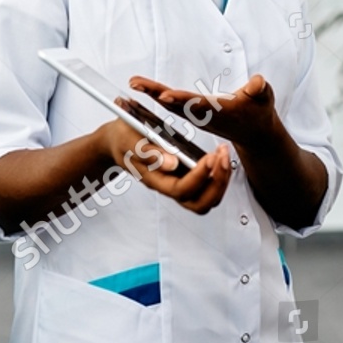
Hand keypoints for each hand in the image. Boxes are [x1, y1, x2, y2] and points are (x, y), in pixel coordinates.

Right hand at [98, 117, 232, 214]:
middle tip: (222, 156)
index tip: (209, 157)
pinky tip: (218, 155)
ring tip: (223, 154)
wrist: (119, 140)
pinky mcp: (185, 176)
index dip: (198, 177)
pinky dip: (218, 174)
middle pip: (199, 203)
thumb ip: (149, 153)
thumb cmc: (124, 139)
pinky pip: (207, 187)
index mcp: (154, 180)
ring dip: (221, 179)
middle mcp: (169, 186)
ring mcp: (179, 183)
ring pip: (207, 198)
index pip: (181, 190)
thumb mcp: (131, 140)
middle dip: (217, 182)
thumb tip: (172, 164)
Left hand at [129, 73, 279, 150]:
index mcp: (217, 111)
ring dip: (151, 94)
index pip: (195, 104)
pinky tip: (145, 91)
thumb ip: (259, 90)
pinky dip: (157, 97)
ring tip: (134, 83)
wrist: (255, 132)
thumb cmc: (259, 113)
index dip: (180, 100)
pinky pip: (172, 104)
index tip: (164, 96)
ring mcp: (196, 114)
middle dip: (154, 93)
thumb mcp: (264, 99)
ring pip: (170, 103)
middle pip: (175, 103)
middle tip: (135, 83)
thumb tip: (258, 82)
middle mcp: (202, 114)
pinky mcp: (194, 113)